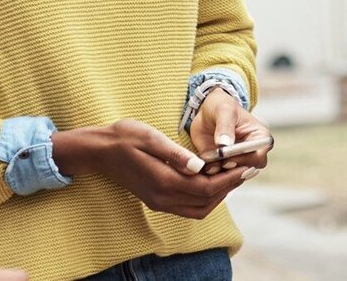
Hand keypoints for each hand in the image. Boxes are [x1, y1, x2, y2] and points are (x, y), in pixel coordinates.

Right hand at [50, 119, 246, 218]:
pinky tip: (211, 179)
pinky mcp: (156, 201)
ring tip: (233, 173)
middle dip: (230, 186)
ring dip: (219, 194)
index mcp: (164, 181)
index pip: (207, 188)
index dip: (230, 179)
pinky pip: (187, 207)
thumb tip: (201, 167)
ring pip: (198, 209)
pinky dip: (205, 197)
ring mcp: (158, 202)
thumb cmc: (124, 137)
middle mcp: (162, 197)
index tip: (248, 166)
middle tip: (247, 169)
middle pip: (206, 201)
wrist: (98, 151)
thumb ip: (176, 154)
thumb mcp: (150, 137)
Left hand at [190, 88, 272, 177]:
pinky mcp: (225, 167)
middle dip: (230, 169)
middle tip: (214, 162)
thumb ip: (225, 127)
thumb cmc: (220, 106)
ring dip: (219, 173)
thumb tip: (225, 144)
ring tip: (207, 162)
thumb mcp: (223, 111)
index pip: (259, 156)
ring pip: (234, 176)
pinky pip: (221, 177)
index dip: (243, 159)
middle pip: (248, 170)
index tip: (225, 156)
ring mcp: (239, 162)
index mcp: (261, 138)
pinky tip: (204, 165)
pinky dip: (212, 174)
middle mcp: (253, 153)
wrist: (206, 113)